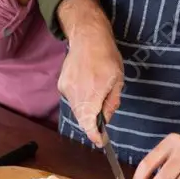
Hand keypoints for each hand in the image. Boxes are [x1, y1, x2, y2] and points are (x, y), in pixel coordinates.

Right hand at [56, 0, 123, 146]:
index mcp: (92, 94)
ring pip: (77, 109)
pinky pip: (72, 98)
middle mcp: (77, 94)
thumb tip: (105, 120)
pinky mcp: (62, 84)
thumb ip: (112, 102)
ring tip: (95, 93)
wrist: (87, 37)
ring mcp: (66, 89)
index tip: (100, 142)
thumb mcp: (118, 79)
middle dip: (92, 121)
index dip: (94, 136)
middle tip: (102, 115)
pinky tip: (86, 84)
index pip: (89, 124)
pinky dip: (80, 98)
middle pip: (82, 118)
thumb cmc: (107, 56)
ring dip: (86, 109)